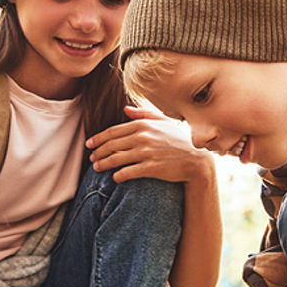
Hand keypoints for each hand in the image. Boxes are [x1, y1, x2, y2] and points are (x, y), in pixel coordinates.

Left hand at [86, 105, 213, 184]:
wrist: (196, 161)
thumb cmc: (179, 141)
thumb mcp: (163, 122)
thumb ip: (143, 114)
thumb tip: (124, 109)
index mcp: (143, 125)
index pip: (113, 131)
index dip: (98, 139)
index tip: (89, 144)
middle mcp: (143, 137)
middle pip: (111, 145)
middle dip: (98, 152)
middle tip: (91, 158)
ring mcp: (146, 153)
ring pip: (116, 159)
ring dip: (103, 164)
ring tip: (97, 167)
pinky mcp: (150, 168)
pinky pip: (127, 172)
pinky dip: (117, 176)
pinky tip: (114, 177)